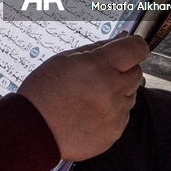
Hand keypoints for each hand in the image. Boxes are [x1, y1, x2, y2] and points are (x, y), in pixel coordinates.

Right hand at [18, 35, 147, 160]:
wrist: (33, 130)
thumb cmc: (44, 91)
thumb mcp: (65, 59)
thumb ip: (99, 47)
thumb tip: (123, 37)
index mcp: (98, 66)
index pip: (136, 48)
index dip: (134, 45)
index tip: (128, 47)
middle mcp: (111, 89)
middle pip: (137, 71)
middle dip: (123, 68)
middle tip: (100, 74)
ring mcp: (114, 113)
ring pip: (132, 94)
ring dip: (118, 90)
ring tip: (91, 95)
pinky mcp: (114, 132)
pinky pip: (124, 114)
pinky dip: (113, 110)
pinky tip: (90, 111)